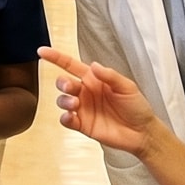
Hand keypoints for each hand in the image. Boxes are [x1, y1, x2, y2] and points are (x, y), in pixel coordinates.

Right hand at [41, 45, 159, 155]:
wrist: (142, 132)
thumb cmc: (137, 106)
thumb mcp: (127, 87)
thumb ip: (109, 76)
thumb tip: (94, 65)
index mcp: (94, 79)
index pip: (70, 65)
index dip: (56, 57)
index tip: (42, 51)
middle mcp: (85, 92)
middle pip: (64, 82)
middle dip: (62, 82)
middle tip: (70, 87)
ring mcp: (83, 109)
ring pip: (62, 100)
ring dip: (64, 100)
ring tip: (74, 104)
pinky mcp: (82, 124)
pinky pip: (67, 120)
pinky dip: (65, 117)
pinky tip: (71, 116)